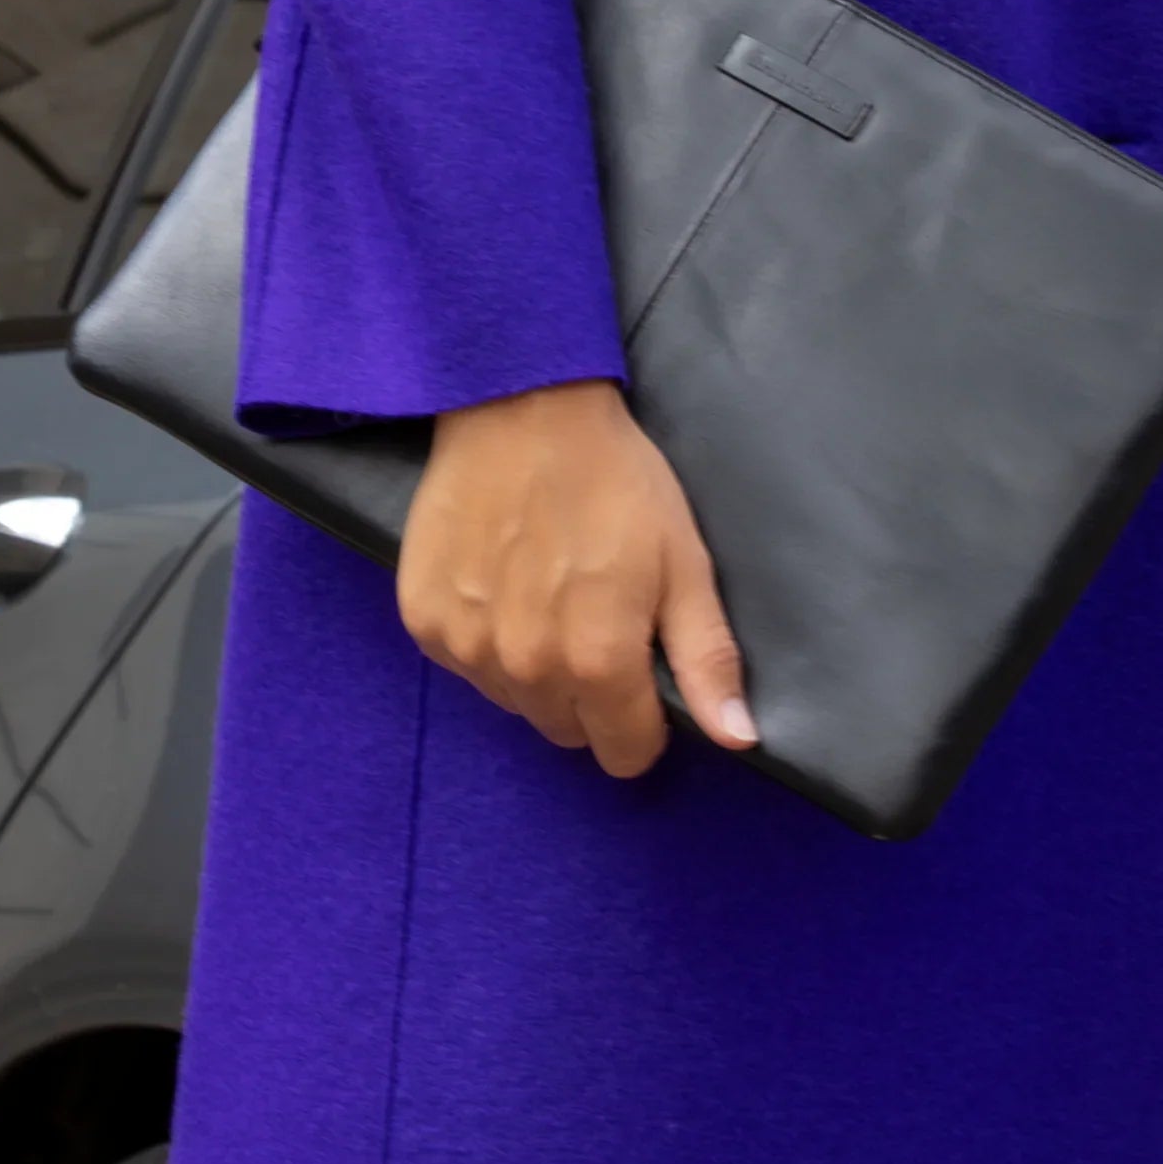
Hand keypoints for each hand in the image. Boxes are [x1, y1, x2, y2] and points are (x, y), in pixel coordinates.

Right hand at [397, 379, 758, 777]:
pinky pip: (465, 664)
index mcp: (599, 663)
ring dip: (535, 671)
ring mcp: (466, 647)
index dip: (644, 725)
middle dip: (589, 697)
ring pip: (515, 701)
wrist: (522, 409)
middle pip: (566, 731)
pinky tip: (502, 584)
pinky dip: (486, 641)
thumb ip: (707, 660)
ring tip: (547, 596)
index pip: (625, 753)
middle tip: (595, 620)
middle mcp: (527, 670)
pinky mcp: (424, 619)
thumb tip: (738, 740)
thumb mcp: (683, 563)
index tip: (642, 674)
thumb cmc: (615, 482)